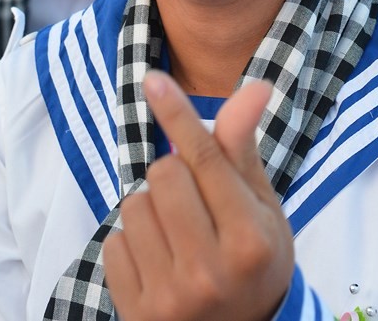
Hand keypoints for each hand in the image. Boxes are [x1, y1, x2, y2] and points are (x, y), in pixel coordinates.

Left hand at [103, 71, 294, 320]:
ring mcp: (171, 296)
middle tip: (194, 202)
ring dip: (151, 208)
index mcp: (250, 238)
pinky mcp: (138, 313)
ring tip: (177, 235)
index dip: (177, 113)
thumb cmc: (255, 261)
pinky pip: (114, 242)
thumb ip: (243, 150)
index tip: (153, 79)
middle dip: (175, 174)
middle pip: (164, 173)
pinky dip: (132, 243)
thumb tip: (255, 87)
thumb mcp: (263, 208)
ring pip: (135, 204)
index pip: (205, 158)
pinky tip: (158, 261)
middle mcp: (211, 270)